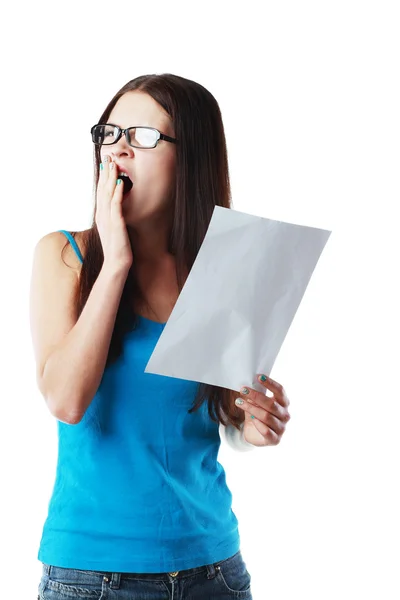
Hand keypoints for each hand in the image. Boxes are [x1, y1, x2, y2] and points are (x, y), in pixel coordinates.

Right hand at [96, 154, 132, 271]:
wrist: (116, 262)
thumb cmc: (117, 248)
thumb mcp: (113, 229)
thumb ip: (113, 217)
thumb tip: (116, 209)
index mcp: (101, 215)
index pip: (101, 192)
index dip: (102, 177)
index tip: (105, 164)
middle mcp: (102, 214)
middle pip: (102, 189)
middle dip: (105, 172)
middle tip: (107, 157)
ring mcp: (108, 218)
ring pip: (108, 194)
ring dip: (110, 178)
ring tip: (113, 164)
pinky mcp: (116, 224)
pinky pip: (116, 205)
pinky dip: (117, 193)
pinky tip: (119, 183)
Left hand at [235, 375, 290, 446]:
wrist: (255, 434)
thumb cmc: (257, 414)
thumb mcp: (256, 402)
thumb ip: (255, 394)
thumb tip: (247, 383)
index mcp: (284, 403)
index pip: (280, 391)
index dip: (270, 383)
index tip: (258, 376)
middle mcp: (285, 415)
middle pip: (271, 404)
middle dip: (256, 396)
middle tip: (243, 389)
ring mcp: (281, 428)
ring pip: (266, 416)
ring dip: (251, 408)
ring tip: (239, 402)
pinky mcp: (275, 439)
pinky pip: (266, 431)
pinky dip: (257, 423)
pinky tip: (251, 418)